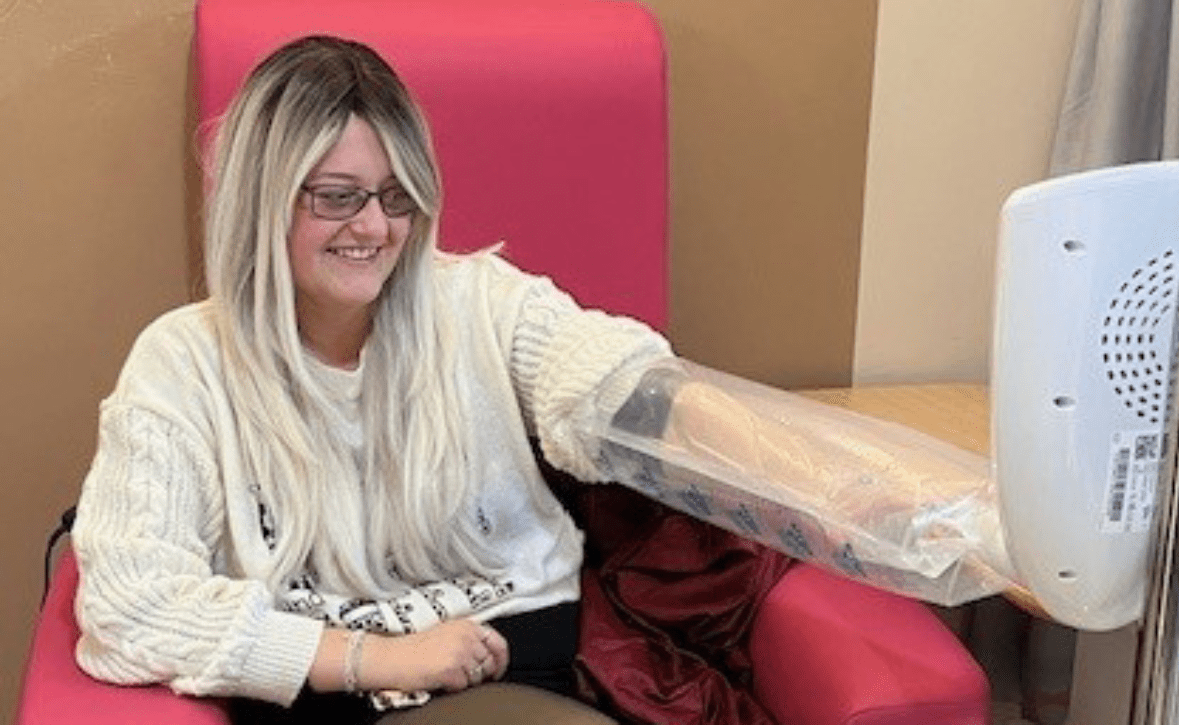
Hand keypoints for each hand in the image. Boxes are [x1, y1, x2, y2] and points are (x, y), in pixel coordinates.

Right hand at [380, 619, 509, 692]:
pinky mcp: (451, 670)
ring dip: (464, 680)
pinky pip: (463, 686)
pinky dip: (452, 687)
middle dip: (480, 673)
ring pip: (477, 677)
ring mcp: (459, 653)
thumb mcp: (446, 633)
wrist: (391, 657)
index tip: (499, 669)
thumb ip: (469, 639)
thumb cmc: (414, 647)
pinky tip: (439, 679)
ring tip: (446, 673)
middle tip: (462, 674)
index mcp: (466, 625)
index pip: (498, 641)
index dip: (502, 658)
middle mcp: (466, 636)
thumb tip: (490, 656)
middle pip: (488, 663)